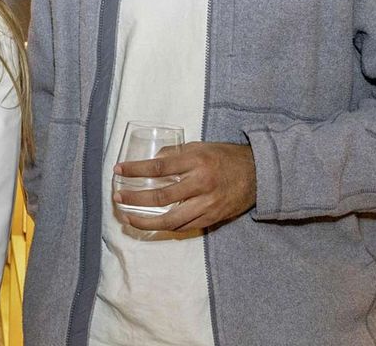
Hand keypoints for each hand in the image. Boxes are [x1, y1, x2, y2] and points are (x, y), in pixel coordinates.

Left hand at [113, 142, 256, 231]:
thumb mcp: (200, 147)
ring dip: (146, 221)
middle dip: (135, 199)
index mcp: (196, 161)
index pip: (158, 167)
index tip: (118, 170)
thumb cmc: (225, 157)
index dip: (135, 170)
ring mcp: (207, 204)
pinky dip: (166, 227)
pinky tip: (152, 224)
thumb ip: (176, 154)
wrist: (258, 174)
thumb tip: (152, 160)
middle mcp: (201, 184)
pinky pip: (184, 227)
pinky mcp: (212, 218)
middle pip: (161, 197)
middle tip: (117, 198)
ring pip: (171, 219)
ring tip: (128, 218)